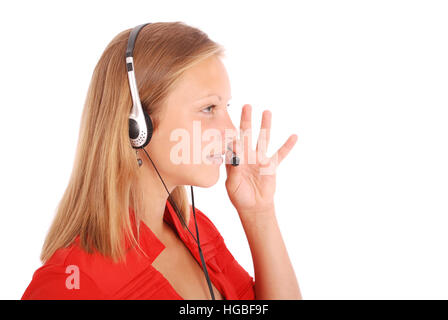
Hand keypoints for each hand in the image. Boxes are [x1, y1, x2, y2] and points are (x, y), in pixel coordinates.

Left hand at [225, 104, 297, 219]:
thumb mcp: (233, 184)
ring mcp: (260, 159)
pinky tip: (294, 136)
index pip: (232, 144)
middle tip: (246, 106)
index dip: (231, 136)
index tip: (230, 130)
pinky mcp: (271, 166)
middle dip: (246, 120)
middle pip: (247, 134)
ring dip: (265, 126)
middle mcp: (247, 155)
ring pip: (263, 139)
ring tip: (267, 112)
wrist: (253, 206)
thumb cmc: (239, 196)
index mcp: (235, 159)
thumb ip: (234, 171)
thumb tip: (237, 158)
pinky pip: (280, 154)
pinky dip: (287, 146)